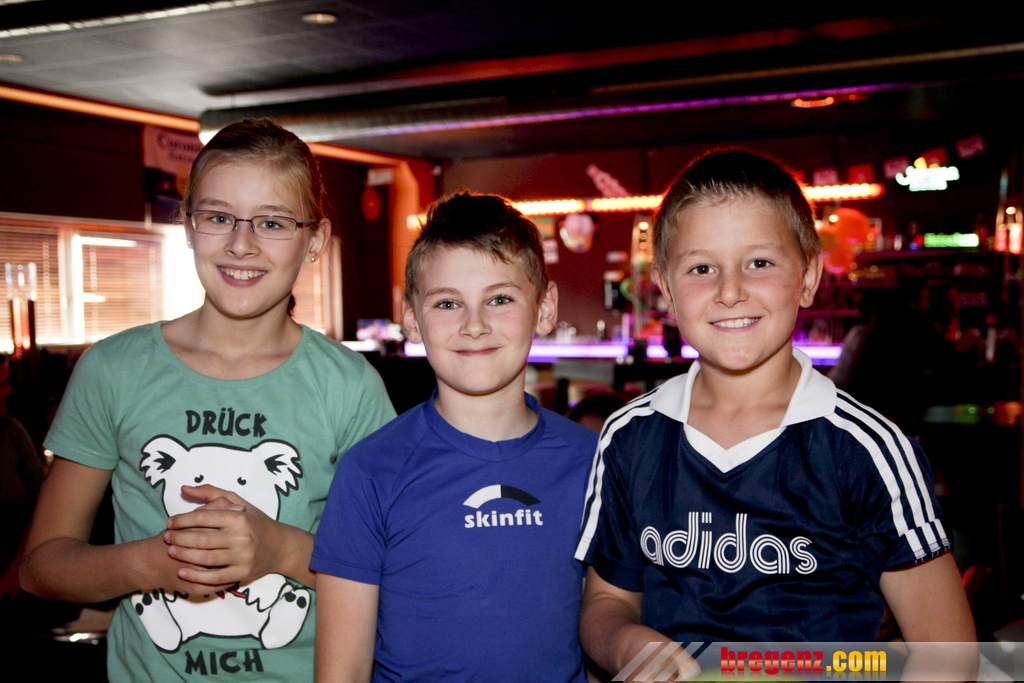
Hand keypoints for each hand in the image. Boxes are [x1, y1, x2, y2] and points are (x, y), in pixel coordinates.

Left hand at [163, 484, 280, 588]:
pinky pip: (215, 577)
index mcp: (238, 517)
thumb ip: (211, 494)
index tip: (169, 522)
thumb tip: (184, 489)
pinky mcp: (242, 573)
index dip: (182, 520)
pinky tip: (182, 572)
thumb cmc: (255, 522)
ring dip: (184, 556)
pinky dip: (196, 576)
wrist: (279, 546)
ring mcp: (242, 556)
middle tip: (165, 537)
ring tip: (171, 551)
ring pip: (206, 558)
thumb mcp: (238, 503)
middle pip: (202, 539)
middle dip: (179, 538)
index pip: (203, 517)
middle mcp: (241, 536)